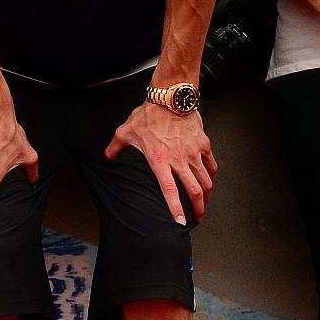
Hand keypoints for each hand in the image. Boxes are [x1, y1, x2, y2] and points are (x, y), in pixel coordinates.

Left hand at [104, 102, 216, 225]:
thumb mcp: (126, 131)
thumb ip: (115, 147)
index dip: (175, 209)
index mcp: (159, 160)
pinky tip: (209, 181)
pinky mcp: (203, 144)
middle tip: (197, 217)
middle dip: (198, 208)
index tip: (179, 223)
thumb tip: (107, 156)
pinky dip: (212, 176)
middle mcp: (179, 160)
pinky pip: (211, 165)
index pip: (169, 191)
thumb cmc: (149, 114)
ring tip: (204, 202)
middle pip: (194, 191)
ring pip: (206, 181)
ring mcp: (193, 152)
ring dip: (206, 195)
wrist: (170, 96)